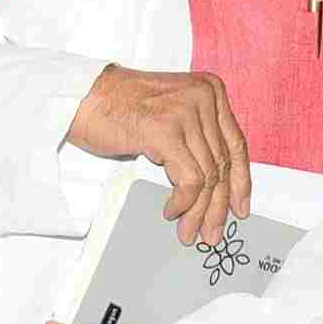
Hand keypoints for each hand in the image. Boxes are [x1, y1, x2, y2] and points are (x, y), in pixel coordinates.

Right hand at [66, 65, 251, 244]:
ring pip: (208, 175)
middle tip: (213, 231)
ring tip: (189, 230)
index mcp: (210, 92)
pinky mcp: (166, 131)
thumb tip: (213, 182)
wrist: (81, 96)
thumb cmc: (118, 108)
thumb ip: (195, 137)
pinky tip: (172, 211)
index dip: (241, 180)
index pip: (236, 144)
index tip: (240, 207)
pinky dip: (183, 201)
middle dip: (219, 204)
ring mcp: (186, 113)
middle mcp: (204, 98)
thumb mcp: (171, 115)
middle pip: (223, 163)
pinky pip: (189, 179)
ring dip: (199, 210)